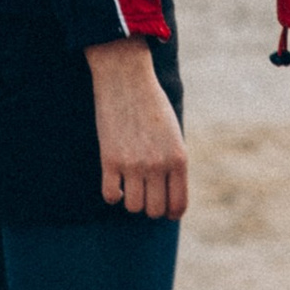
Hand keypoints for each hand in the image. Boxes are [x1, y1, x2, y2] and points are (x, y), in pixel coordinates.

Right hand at [86, 40, 187, 220]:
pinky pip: (110, 195)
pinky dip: (113, 195)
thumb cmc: (152, 104)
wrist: (127, 78)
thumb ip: (173, 161)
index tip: (165, 209)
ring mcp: (133, 164)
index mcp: (179, 158)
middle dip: (151, 207)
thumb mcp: (173, 133)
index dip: (171, 212)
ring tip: (130, 187)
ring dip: (132, 201)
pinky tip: (115, 183)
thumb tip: (167, 192)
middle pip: (154, 210)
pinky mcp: (110, 159)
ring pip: (133, 207)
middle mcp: (158, 165)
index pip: (178, 204)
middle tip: (146, 195)